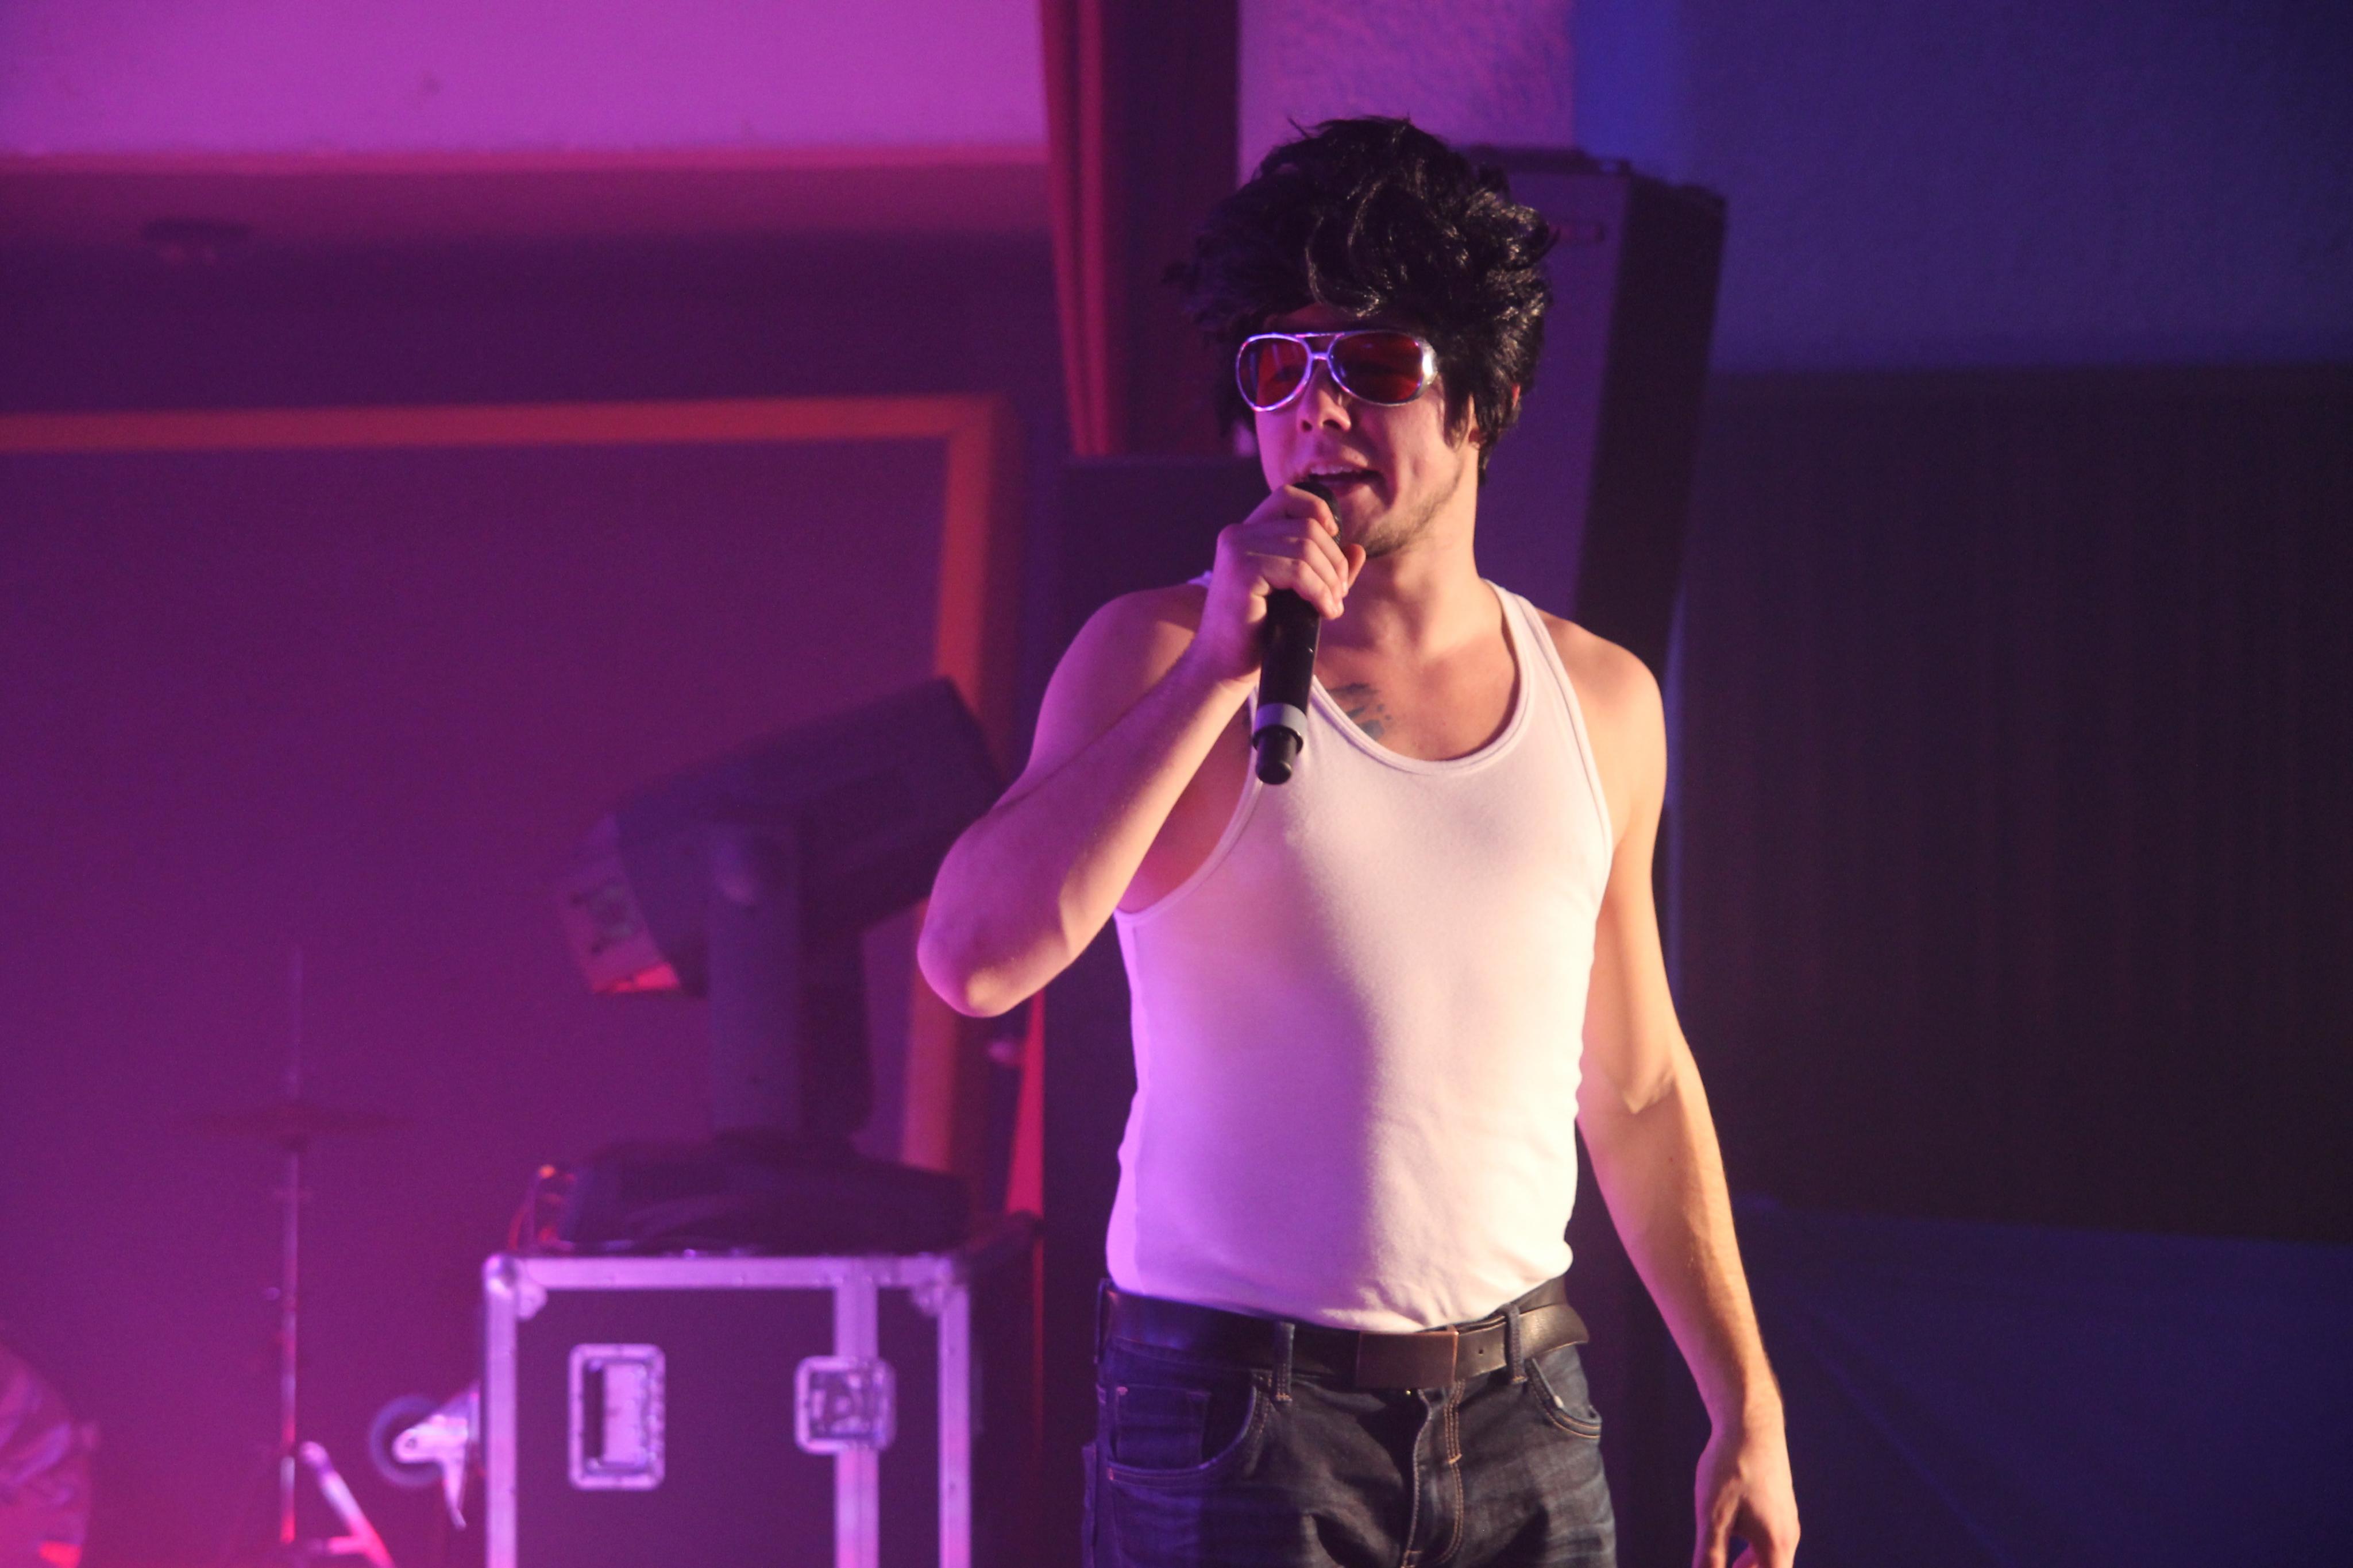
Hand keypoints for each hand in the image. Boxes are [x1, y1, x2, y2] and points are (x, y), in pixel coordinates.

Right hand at [1183, 484, 1365, 683]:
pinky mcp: (1242, 572)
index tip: (1334, 539)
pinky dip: (1320, 592)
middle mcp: (1238, 534)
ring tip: (1332, 606)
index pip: (1288, 496)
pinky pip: (1298, 571)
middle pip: (1307, 526)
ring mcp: (1237, 550)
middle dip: (1334, 560)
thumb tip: (1358, 549)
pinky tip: (1325, 611)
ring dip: (1330, 580)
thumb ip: (1326, 570)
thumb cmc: (1259, 632)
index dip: (1318, 510)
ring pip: (1307, 548)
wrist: (1225, 665)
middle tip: (1340, 592)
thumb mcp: (1298, 594)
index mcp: (1246, 533)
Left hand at [1693, 1415, 1797, 1567]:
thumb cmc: (1731, 1468)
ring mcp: (1786, 1521)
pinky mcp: (1778, 1507)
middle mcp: (1788, 1537)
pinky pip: (1768, 1541)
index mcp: (1777, 1546)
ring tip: (1720, 1564)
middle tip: (1716, 1565)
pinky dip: (1749, 1553)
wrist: (1752, 1423)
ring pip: (1768, 1558)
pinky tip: (1727, 1544)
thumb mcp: (1712, 1515)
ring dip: (1745, 1567)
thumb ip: (1709, 1555)